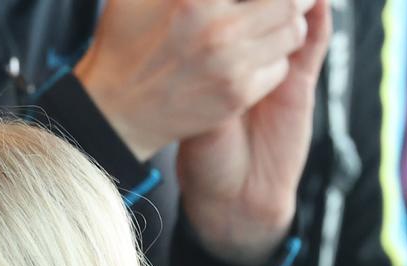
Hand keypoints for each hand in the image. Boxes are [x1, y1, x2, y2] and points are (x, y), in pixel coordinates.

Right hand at [76, 0, 315, 161]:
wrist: (113, 113)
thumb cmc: (122, 49)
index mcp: (195, 0)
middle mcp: (219, 30)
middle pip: (290, 1)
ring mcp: (231, 65)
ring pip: (293, 33)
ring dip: (289, 24)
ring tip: (277, 22)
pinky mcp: (236, 96)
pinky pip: (279, 68)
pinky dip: (275, 59)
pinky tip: (257, 56)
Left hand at [176, 0, 331, 265]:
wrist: (234, 196)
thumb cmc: (202, 160)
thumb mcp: (195, 115)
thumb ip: (203, 78)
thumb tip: (197, 34)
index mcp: (213, 62)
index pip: (227, 17)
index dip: (230, 5)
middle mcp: (243, 58)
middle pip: (261, 9)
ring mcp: (274, 66)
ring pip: (290, 18)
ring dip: (290, 0)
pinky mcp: (300, 82)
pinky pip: (314, 45)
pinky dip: (318, 20)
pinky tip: (318, 2)